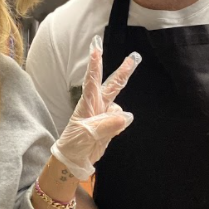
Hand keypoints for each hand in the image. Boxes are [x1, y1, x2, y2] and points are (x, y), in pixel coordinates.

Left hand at [51, 36, 140, 180]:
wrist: (75, 160)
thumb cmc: (74, 145)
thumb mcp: (87, 135)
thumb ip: (106, 125)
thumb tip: (126, 116)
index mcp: (87, 104)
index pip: (92, 81)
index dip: (95, 64)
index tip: (96, 47)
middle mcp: (97, 105)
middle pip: (112, 85)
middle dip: (123, 72)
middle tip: (134, 57)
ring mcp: (104, 114)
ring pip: (118, 107)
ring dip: (119, 115)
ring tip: (107, 131)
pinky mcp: (111, 125)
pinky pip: (121, 120)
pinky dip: (119, 126)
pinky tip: (110, 135)